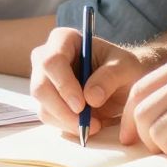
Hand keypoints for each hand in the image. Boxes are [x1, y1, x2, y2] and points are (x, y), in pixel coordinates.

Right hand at [29, 27, 149, 138]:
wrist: (122, 83)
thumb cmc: (121, 68)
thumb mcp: (126, 67)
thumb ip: (110, 77)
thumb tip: (90, 98)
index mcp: (63, 40)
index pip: (52, 61)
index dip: (64, 85)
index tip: (82, 105)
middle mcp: (46, 58)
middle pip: (41, 87)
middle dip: (63, 110)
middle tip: (87, 124)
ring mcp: (43, 80)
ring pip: (43, 106)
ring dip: (67, 121)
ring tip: (94, 124)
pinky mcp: (46, 100)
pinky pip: (49, 117)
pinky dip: (67, 126)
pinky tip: (86, 124)